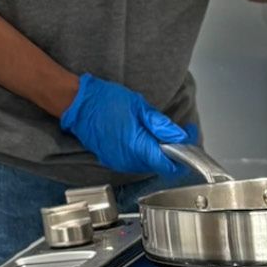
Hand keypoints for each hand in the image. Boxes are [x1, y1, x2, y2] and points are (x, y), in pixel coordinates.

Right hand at [60, 73, 188, 178]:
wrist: (78, 104)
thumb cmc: (105, 101)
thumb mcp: (140, 107)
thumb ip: (161, 125)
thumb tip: (180, 136)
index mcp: (137, 147)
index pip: (168, 165)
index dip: (183, 156)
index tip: (188, 140)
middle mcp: (128, 160)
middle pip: (159, 165)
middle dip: (172, 151)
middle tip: (178, 131)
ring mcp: (118, 161)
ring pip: (147, 164)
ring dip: (157, 152)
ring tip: (159, 132)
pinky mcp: (111, 159)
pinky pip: (134, 161)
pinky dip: (144, 152)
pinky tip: (143, 136)